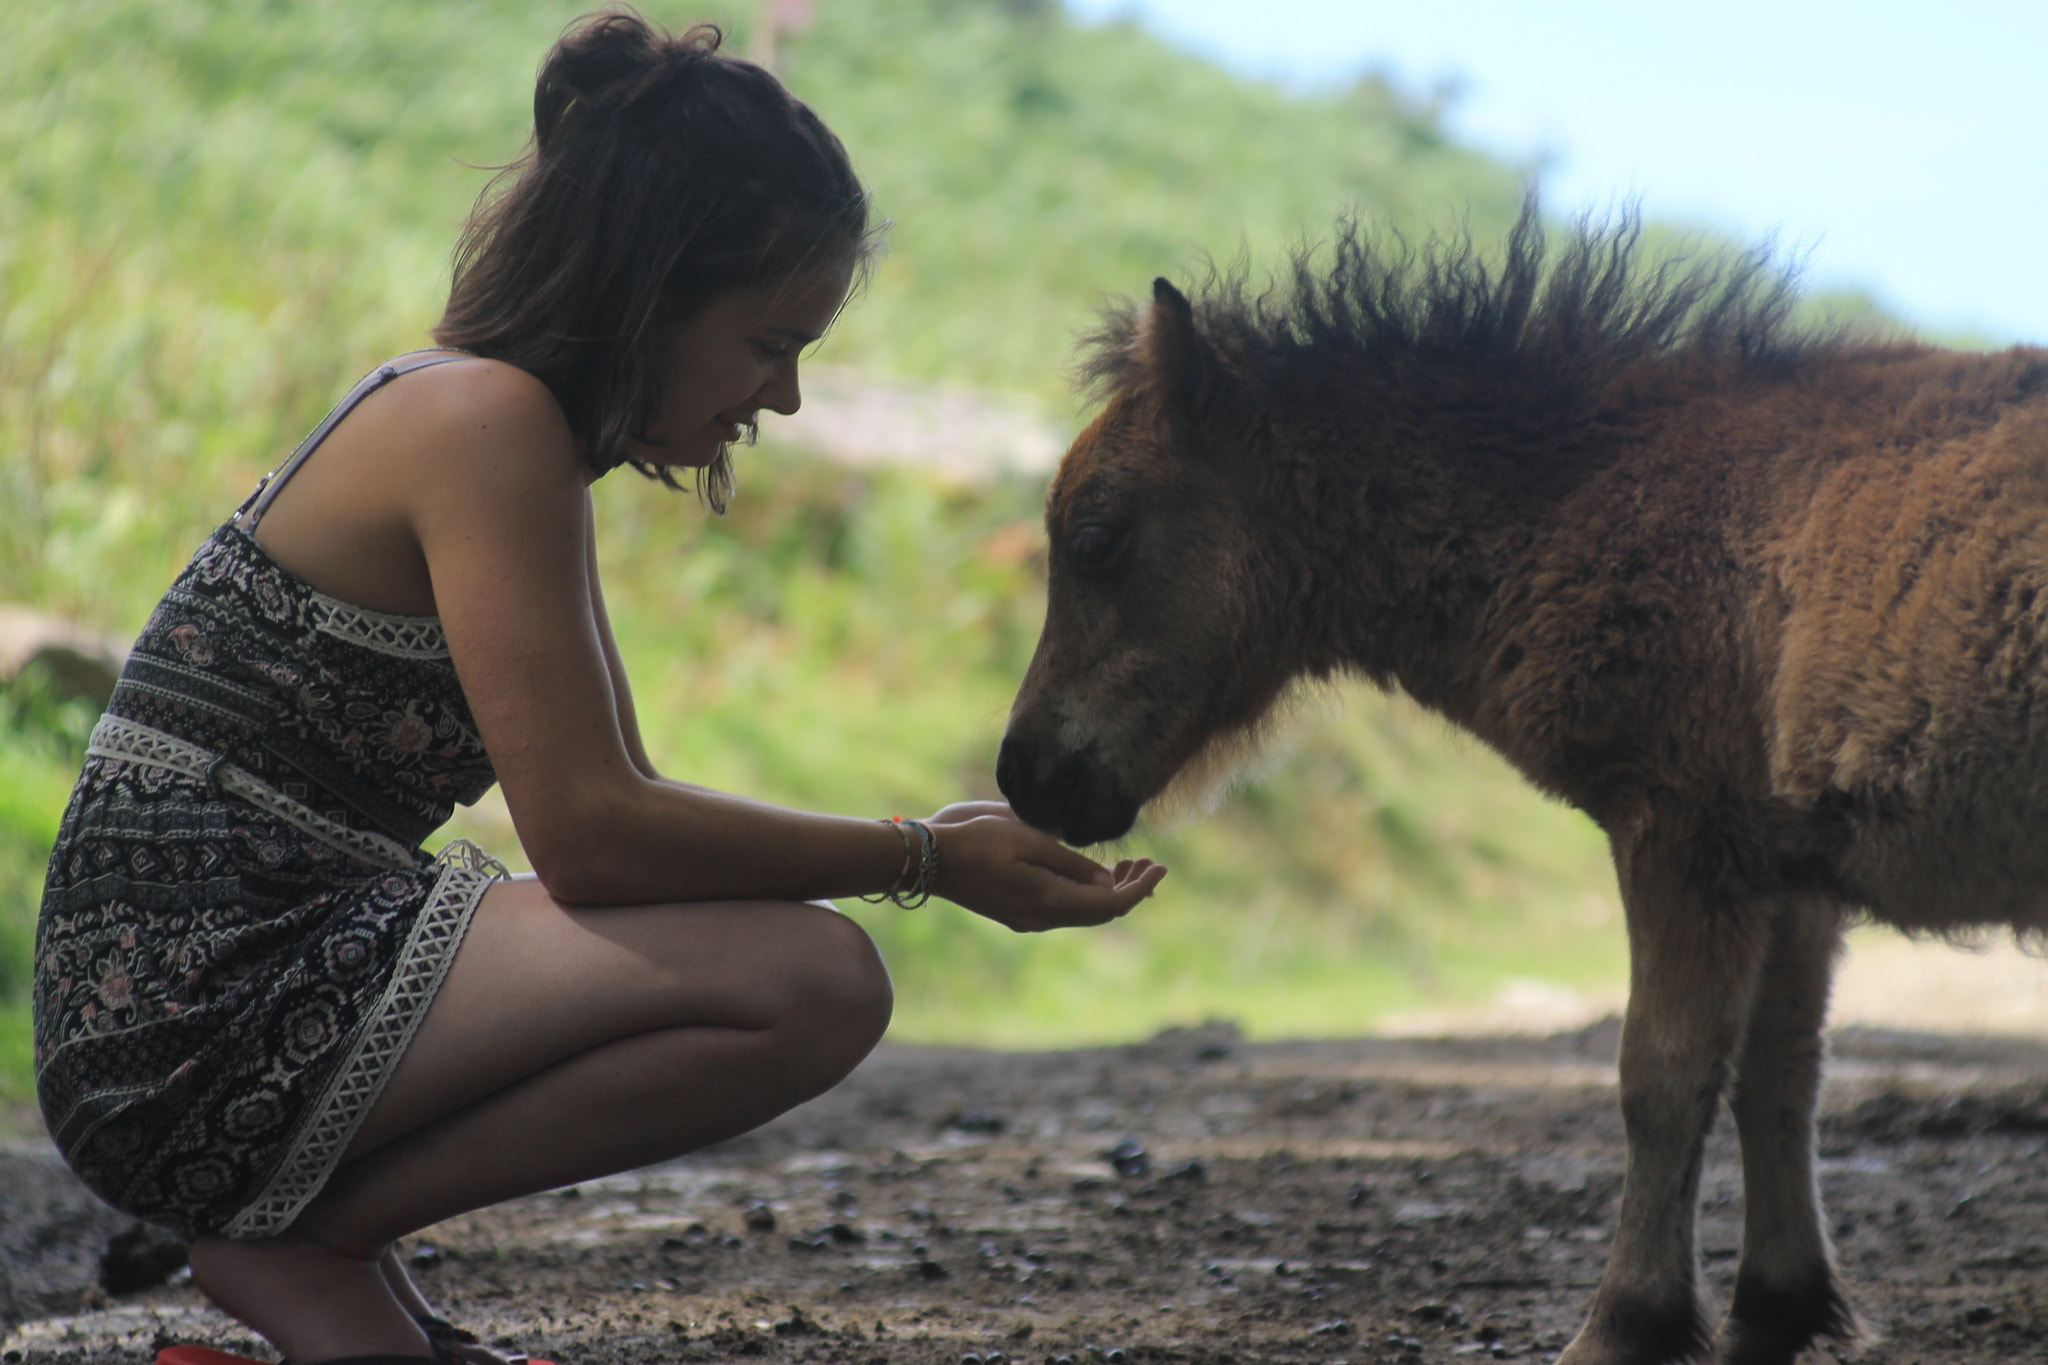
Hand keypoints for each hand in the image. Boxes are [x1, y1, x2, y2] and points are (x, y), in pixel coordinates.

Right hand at [920, 801, 1166, 932]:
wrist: (927, 858)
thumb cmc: (976, 838)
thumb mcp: (1029, 838)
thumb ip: (1071, 862)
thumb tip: (1107, 882)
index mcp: (1048, 902)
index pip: (1111, 905)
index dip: (1140, 888)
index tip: (1161, 867)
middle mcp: (1041, 919)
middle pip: (1101, 913)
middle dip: (1130, 889)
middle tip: (1148, 862)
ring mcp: (1028, 919)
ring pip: (1084, 913)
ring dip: (1109, 891)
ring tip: (1127, 864)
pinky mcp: (1018, 912)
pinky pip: (1065, 908)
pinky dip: (1087, 892)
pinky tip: (1093, 873)